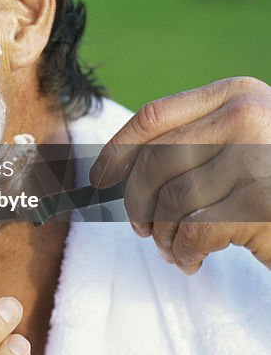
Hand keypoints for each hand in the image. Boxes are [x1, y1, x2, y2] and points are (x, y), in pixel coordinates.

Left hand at [91, 76, 270, 272]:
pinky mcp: (261, 201)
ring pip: (171, 200)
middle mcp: (245, 115)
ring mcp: (256, 156)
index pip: (154, 116)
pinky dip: (183, 252)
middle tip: (141, 230)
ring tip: (173, 249)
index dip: (117, 150)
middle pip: (155, 160)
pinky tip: (192, 260)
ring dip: (162, 235)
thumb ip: (196, 141)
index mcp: (236, 93)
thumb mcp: (242, 144)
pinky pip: (193, 231)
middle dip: (136, 202)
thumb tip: (116, 168)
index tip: (99, 178)